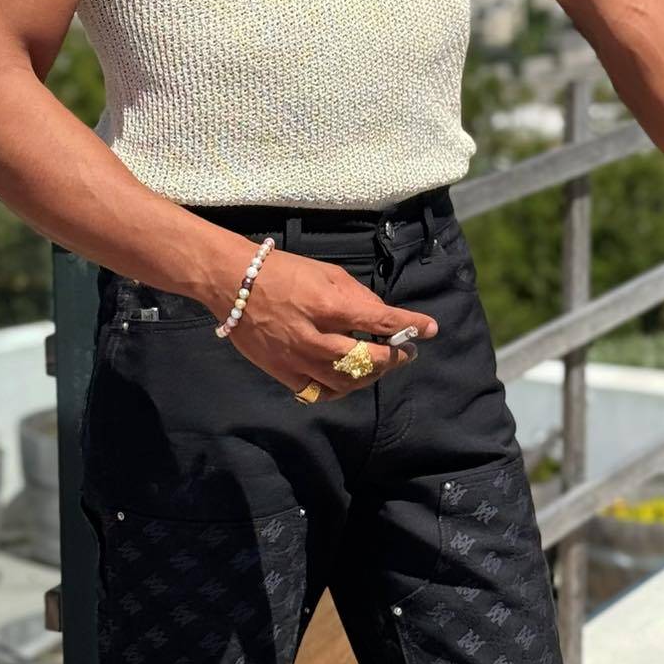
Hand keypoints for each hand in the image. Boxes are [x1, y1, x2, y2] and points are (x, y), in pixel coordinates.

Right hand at [219, 248, 437, 398]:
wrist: (233, 283)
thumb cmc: (283, 271)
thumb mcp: (325, 272)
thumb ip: (357, 296)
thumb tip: (381, 317)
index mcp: (326, 305)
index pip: (378, 321)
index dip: (409, 326)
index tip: (430, 329)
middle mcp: (314, 338)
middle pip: (366, 361)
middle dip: (393, 358)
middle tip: (405, 351)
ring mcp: (297, 360)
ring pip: (346, 382)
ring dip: (370, 376)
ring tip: (380, 365)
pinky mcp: (283, 374)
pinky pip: (320, 392)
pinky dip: (341, 388)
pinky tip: (349, 378)